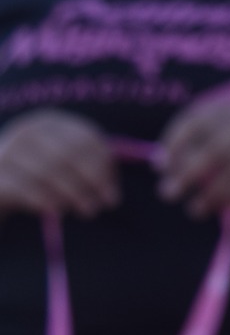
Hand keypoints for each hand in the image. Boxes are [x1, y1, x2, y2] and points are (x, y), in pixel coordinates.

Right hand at [0, 109, 118, 218]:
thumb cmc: (42, 175)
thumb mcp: (68, 166)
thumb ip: (93, 172)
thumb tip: (111, 197)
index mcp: (52, 123)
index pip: (86, 140)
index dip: (104, 169)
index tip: (113, 196)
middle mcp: (28, 131)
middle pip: (68, 155)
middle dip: (90, 183)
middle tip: (103, 207)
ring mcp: (7, 149)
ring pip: (47, 173)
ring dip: (72, 195)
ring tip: (86, 211)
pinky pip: (24, 188)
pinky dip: (45, 201)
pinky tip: (57, 211)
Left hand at [156, 101, 229, 217]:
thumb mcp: (222, 148)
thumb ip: (194, 152)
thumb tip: (161, 165)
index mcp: (229, 109)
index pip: (194, 120)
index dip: (174, 144)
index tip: (160, 168)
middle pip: (214, 146)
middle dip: (187, 173)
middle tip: (168, 194)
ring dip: (209, 193)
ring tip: (194, 210)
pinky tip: (221, 208)